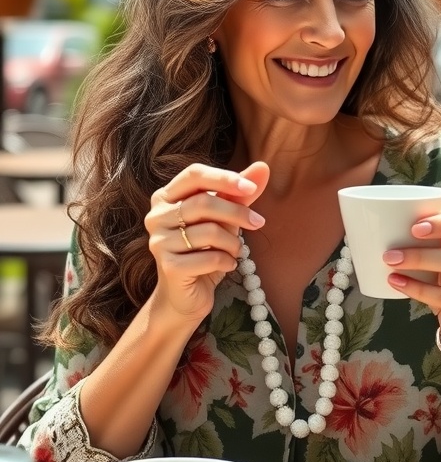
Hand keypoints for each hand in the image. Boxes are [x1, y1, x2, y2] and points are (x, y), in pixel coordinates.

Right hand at [145, 161, 269, 325]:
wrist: (186, 295)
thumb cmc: (204, 250)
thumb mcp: (224, 218)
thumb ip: (239, 193)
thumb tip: (263, 167)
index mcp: (166, 196)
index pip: (194, 174)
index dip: (224, 178)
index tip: (251, 188)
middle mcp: (156, 216)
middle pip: (203, 202)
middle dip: (237, 212)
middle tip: (258, 222)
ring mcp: (159, 242)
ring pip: (209, 231)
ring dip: (233, 241)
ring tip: (238, 250)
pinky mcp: (168, 266)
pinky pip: (209, 257)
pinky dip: (227, 260)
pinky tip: (228, 264)